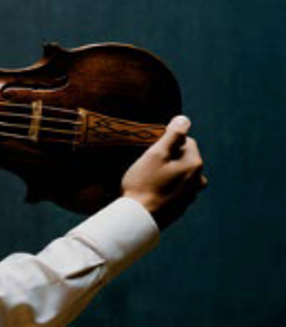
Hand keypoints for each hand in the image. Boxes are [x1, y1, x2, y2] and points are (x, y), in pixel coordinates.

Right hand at [121, 115, 207, 229]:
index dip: (167, 142)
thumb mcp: (156, 154)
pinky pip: (176, 190)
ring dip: (168, 173)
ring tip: (149, 179)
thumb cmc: (144, 183)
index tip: (153, 151)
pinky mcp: (181, 207)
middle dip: (169, 158)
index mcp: (194, 164)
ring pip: (180, 175)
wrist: (139, 218)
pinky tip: (151, 191)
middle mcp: (197, 180)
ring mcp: (190, 195)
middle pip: (184, 158)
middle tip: (148, 165)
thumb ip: (172, 135)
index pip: (186, 141)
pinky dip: (166, 188)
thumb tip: (184, 119)